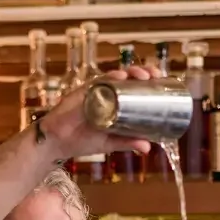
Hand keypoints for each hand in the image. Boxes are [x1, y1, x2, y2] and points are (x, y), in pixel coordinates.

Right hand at [40, 64, 161, 160]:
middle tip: (156, 76)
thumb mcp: (110, 142)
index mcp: (113, 102)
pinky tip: (120, 77)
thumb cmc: (82, 140)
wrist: (58, 143)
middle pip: (128, 77)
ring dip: (130, 72)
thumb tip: (149, 147)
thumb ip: (128, 142)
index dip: (148, 81)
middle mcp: (105, 93)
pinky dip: (109, 78)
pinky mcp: (82, 92)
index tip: (161, 81)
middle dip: (144, 73)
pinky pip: (97, 81)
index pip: (133, 87)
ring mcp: (94, 91)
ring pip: (115, 75)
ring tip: (143, 75)